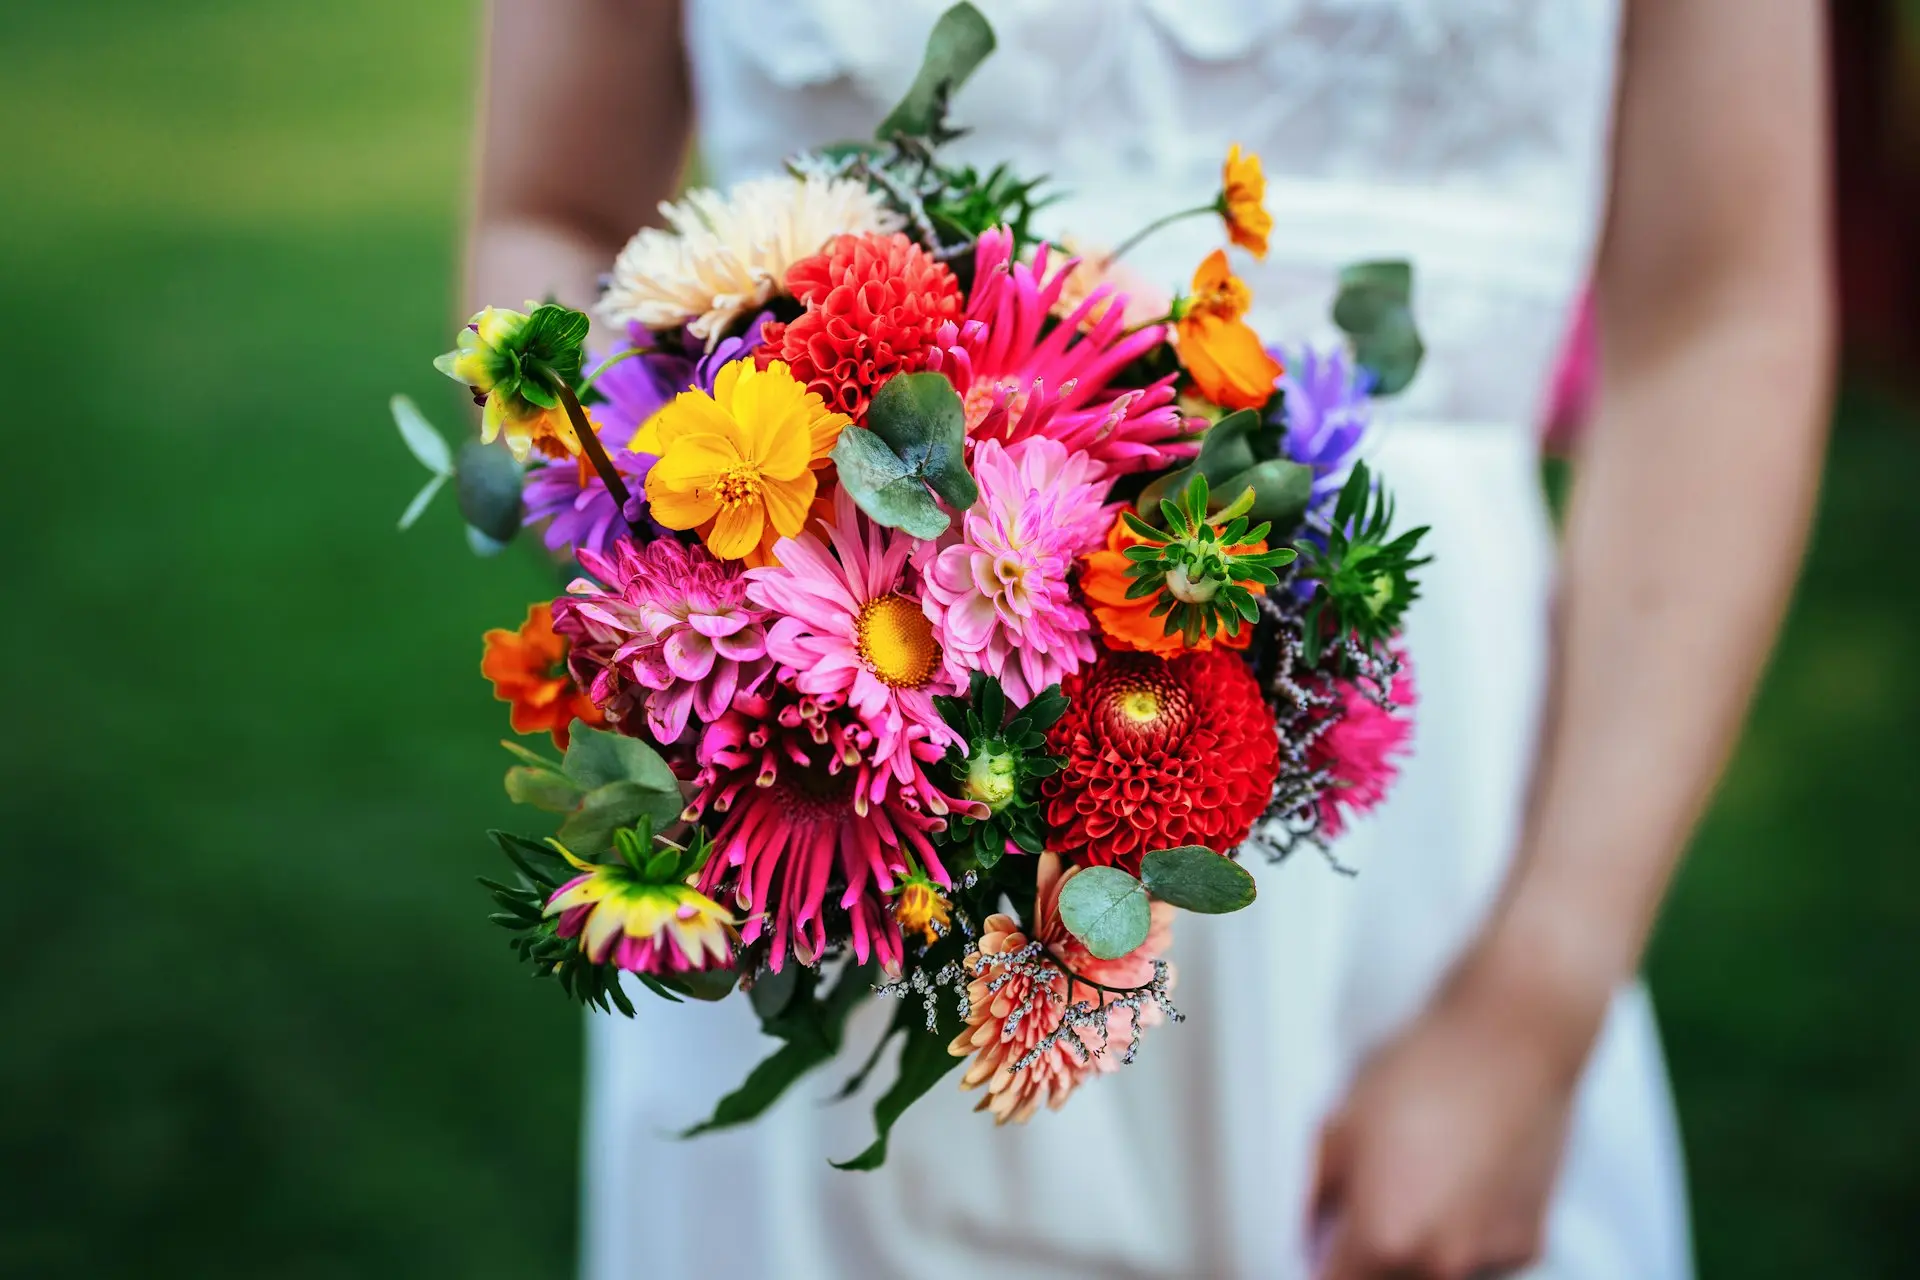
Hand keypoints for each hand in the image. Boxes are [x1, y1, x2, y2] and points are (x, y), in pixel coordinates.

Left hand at [1309, 933, 1608, 1278]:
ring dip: (1416, 1250)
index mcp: (1385, 1239)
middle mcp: (1440, 1264)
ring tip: (1419, 1184)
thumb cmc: (1425, 1072)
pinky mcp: (1527, 1245)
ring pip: (1432, 1276)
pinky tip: (1462, 1181)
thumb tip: (1297, 1230)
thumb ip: (1309, 1193)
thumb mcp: (1339, 1126)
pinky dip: (1463, 1236)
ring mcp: (1490, 1260)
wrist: (1512, 1041)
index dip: (1318, 1260)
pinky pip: (1480, 1260)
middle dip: (1365, 1258)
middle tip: (1364, 1203)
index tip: (1320, 1238)